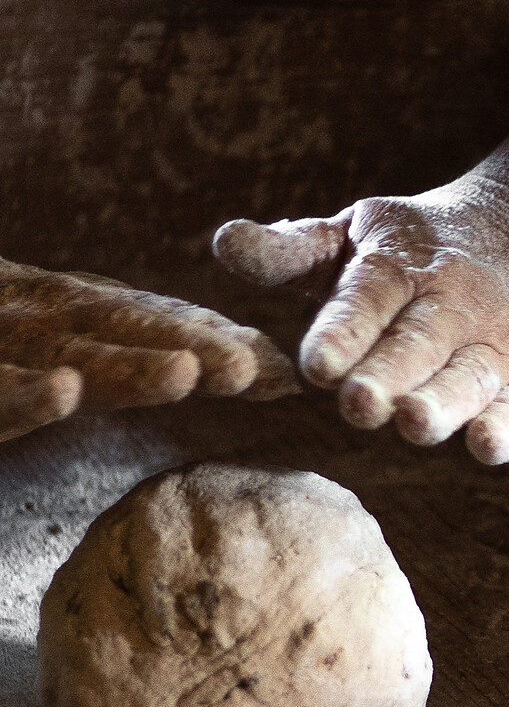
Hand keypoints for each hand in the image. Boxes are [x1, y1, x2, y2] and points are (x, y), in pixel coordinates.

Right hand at [0, 257, 298, 445]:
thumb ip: (132, 346)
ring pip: (64, 350)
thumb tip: (238, 361)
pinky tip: (62, 392)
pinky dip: (23, 392)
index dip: (218, 340)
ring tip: (189, 372)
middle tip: (260, 369)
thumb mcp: (59, 339)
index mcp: (66, 314)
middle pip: (122, 329)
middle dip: (195, 345)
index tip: (284, 374)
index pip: (153, 324)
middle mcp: (35, 318)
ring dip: (128, 362)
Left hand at [212, 178, 508, 466]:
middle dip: (390, 374)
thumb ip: (288, 252)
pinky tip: (488, 445)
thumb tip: (223, 242)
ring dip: (444, 402)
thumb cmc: (415, 254)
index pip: (367, 299)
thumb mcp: (353, 236)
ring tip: (416, 422)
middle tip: (358, 404)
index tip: (317, 365)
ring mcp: (497, 345)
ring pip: (469, 378)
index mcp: (400, 266)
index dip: (343, 331)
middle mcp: (453, 305)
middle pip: (418, 343)